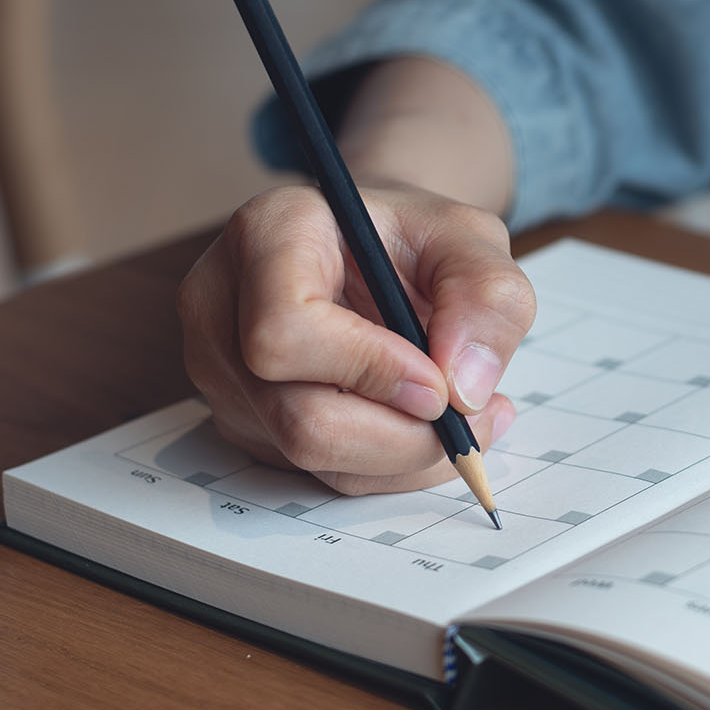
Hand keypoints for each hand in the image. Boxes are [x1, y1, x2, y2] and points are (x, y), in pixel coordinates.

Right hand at [178, 182, 532, 493]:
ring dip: (403, 456)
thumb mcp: (473, 241)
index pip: (284, 332)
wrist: (378, 254)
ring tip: (463, 416)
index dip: (370, 370)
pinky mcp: (244, 420)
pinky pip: (318, 473)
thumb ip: (487, 299)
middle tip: (472, 419)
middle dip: (401, 437)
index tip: (439, 382)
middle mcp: (221, 308)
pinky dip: (386, 465)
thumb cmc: (415, 241)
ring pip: (312, 457)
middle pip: (298, 418)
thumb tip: (465, 392)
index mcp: (267, 236)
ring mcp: (223, 372)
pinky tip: (422, 424)